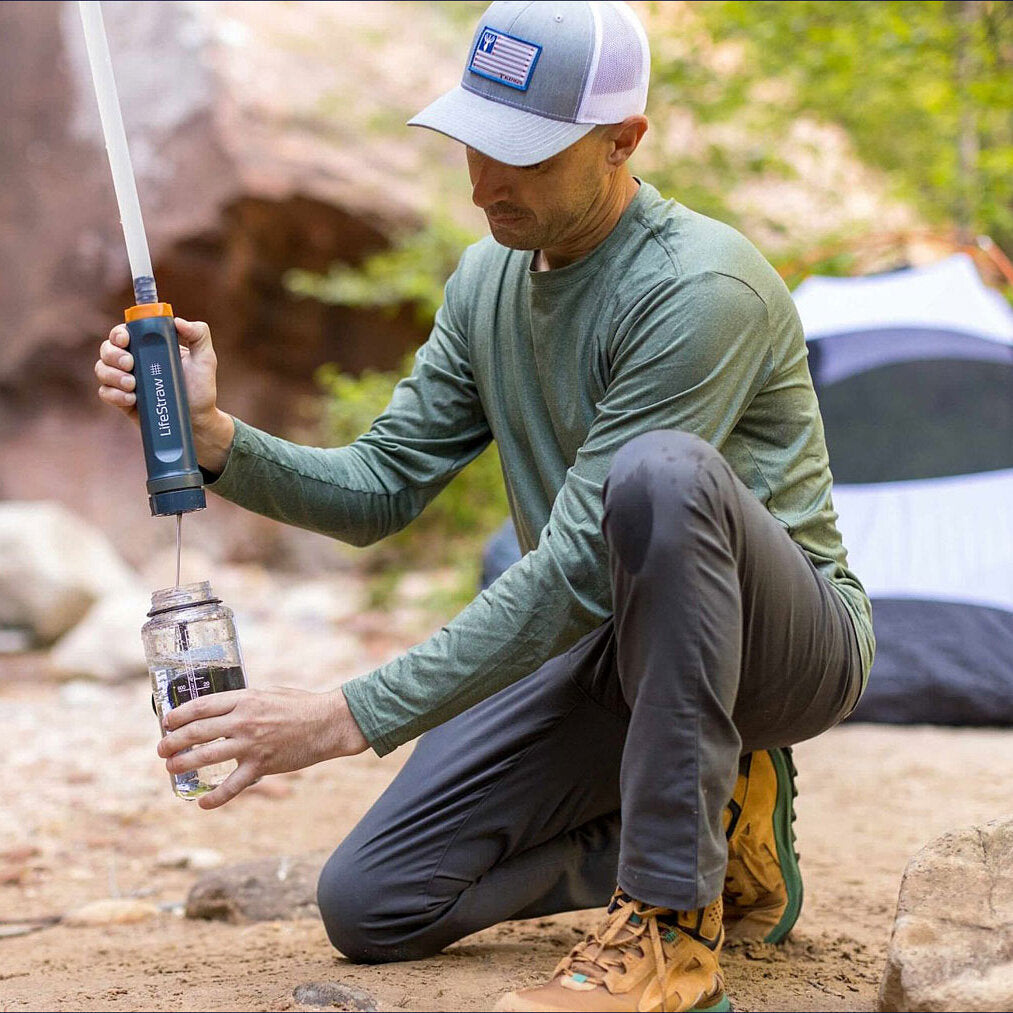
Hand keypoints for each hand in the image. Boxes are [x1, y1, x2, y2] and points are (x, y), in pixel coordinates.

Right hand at [94, 317, 234, 472]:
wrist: (197, 420)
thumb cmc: (200, 387)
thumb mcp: (205, 359)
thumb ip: (199, 335)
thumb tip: (178, 321)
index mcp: (148, 346)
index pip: (124, 332)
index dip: (119, 333)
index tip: (126, 339)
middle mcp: (133, 360)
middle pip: (107, 349)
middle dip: (114, 354)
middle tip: (130, 364)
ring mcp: (125, 380)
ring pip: (102, 369)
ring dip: (113, 375)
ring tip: (133, 385)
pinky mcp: (121, 400)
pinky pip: (104, 392)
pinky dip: (113, 394)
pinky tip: (131, 398)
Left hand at [157, 686, 369, 809]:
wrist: (328, 723)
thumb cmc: (301, 705)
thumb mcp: (269, 693)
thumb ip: (244, 702)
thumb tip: (222, 709)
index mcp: (245, 699)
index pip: (201, 706)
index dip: (178, 715)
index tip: (167, 722)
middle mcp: (244, 721)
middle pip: (197, 732)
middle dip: (173, 742)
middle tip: (162, 749)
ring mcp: (252, 744)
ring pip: (207, 757)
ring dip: (183, 764)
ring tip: (171, 768)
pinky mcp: (262, 765)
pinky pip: (233, 786)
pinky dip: (215, 797)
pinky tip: (202, 803)